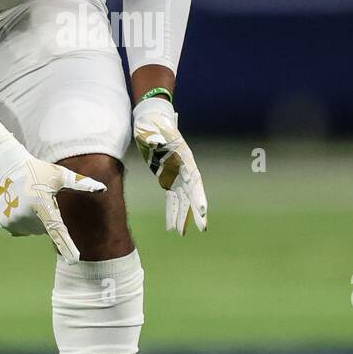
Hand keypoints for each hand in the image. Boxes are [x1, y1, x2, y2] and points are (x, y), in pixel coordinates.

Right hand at [0, 113, 104, 263]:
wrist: (3, 167)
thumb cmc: (36, 169)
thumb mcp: (59, 175)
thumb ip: (81, 184)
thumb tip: (102, 188)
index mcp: (42, 205)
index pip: (57, 230)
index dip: (67, 246)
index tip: (74, 260)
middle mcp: (27, 217)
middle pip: (47, 227)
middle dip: (47, 216)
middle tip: (38, 196)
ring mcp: (14, 222)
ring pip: (35, 229)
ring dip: (35, 219)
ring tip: (27, 199)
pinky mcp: (6, 224)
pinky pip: (22, 229)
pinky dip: (24, 221)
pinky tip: (19, 205)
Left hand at [132, 95, 206, 234]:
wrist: (150, 119)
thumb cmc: (152, 124)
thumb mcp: (151, 129)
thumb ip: (155, 138)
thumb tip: (157, 143)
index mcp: (183, 158)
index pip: (194, 180)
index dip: (199, 196)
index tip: (203, 211)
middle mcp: (183, 168)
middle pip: (192, 193)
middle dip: (196, 212)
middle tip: (203, 228)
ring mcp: (176, 174)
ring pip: (182, 199)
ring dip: (182, 216)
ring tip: (180, 233)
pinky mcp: (167, 178)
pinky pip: (171, 198)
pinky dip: (171, 211)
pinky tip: (170, 225)